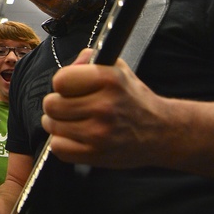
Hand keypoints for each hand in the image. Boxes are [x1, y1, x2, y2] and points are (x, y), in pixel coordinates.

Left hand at [41, 48, 167, 167]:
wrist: (161, 131)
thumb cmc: (134, 99)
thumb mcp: (118, 69)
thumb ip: (90, 60)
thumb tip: (71, 64)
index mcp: (109, 79)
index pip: (60, 80)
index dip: (62, 83)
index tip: (70, 88)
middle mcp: (104, 106)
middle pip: (51, 104)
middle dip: (57, 104)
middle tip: (68, 106)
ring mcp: (99, 133)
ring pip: (52, 126)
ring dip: (57, 124)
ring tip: (72, 121)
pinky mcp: (96, 154)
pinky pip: (58, 147)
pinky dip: (62, 143)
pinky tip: (74, 137)